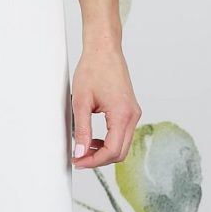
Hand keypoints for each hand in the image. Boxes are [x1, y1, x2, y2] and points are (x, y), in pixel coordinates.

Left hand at [70, 41, 139, 168]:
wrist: (104, 50)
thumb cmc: (93, 69)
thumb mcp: (81, 102)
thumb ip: (82, 130)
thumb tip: (80, 153)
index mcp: (122, 114)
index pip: (112, 151)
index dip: (93, 161)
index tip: (77, 161)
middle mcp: (132, 115)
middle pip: (120, 152)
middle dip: (99, 159)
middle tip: (79, 158)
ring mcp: (133, 113)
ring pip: (122, 145)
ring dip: (104, 151)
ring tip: (83, 149)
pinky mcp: (130, 110)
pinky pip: (122, 134)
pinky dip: (109, 141)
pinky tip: (94, 139)